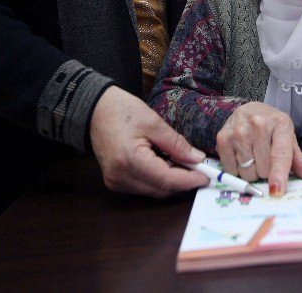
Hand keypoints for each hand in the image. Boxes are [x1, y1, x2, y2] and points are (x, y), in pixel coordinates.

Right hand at [89, 86, 209, 196]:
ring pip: (152, 191)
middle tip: (199, 169)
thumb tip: (197, 159)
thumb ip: (176, 144)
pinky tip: (165, 165)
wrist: (95, 110)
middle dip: (182, 182)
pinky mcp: (114, 182)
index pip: (166, 180)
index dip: (189, 181)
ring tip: (182, 164)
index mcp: (130, 160)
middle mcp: (121, 177)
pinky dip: (157, 180)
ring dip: (170, 182)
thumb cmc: (122, 111)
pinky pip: (142, 187)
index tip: (206, 177)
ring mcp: (115, 182)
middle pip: (160, 189)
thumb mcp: (154, 122)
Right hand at [215, 102, 301, 195]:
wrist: (248, 110)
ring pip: (247, 172)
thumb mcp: (288, 137)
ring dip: (252, 171)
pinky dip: (237, 169)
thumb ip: (298, 158)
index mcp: (280, 123)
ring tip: (253, 156)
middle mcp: (258, 124)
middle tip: (265, 158)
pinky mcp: (222, 138)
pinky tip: (240, 155)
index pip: (280, 155)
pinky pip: (231, 170)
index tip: (276, 191)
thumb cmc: (271, 126)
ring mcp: (238, 131)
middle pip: (263, 169)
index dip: (278, 175)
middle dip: (266, 171)